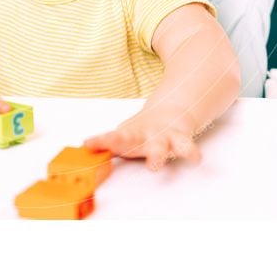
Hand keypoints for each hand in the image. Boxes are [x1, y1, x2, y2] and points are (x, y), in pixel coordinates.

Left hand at [83, 108, 200, 170]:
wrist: (170, 111)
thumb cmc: (142, 131)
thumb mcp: (124, 135)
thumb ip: (106, 145)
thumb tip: (80, 150)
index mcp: (130, 136)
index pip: (114, 139)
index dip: (101, 141)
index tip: (88, 143)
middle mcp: (147, 137)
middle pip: (137, 143)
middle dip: (127, 149)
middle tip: (123, 157)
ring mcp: (165, 138)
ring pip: (161, 146)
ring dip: (161, 156)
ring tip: (155, 165)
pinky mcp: (182, 141)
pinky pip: (188, 147)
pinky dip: (192, 153)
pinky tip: (196, 160)